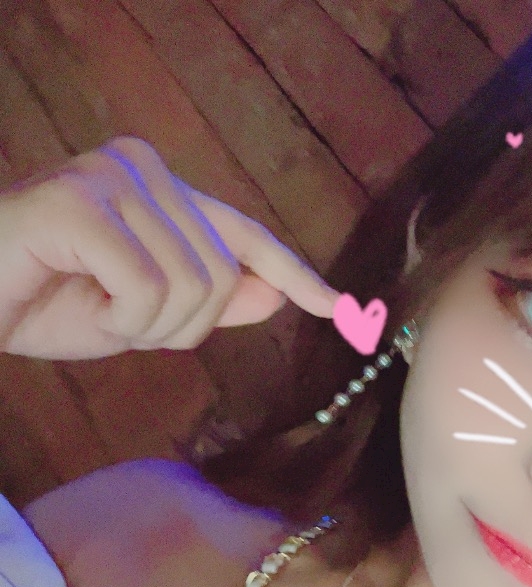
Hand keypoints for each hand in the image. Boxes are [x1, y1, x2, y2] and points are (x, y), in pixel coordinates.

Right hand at [0, 136, 339, 359]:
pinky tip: (77, 295)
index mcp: (163, 190)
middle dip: (175, 325)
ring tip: (92, 304)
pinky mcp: (82, 202)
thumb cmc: (46, 299)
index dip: (294, 274)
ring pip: (190, 287)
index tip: (337, 307)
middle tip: (114, 316)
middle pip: (220, 277)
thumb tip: (275, 294)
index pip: (245, 235)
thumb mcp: (142, 314)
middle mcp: (144, 169)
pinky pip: (147, 288)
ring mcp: (112, 178)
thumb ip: (207, 300)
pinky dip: (119, 318)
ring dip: (142, 325)